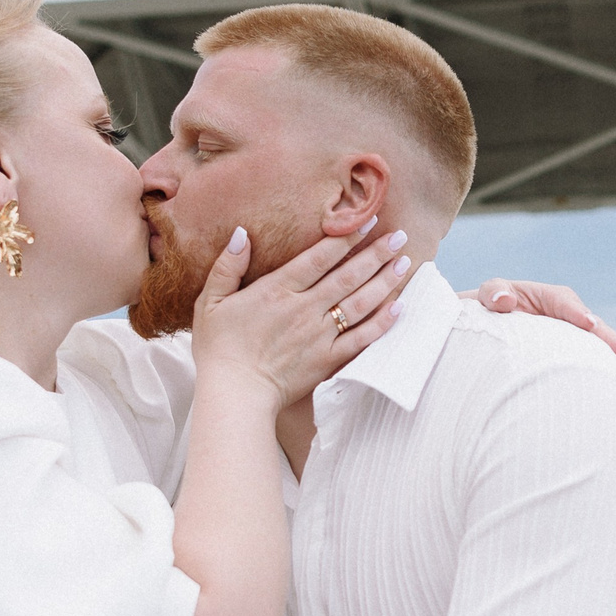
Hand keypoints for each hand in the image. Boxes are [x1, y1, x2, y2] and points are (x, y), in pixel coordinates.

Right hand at [190, 221, 408, 404]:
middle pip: (347, 275)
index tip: (368, 221)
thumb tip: (242, 233)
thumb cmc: (218, 348)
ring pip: (359, 303)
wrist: (233, 395)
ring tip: (404, 263)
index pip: (319, 257)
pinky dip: (381, 323)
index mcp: (277, 290)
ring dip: (385, 282)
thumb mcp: (210, 301)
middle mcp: (304, 309)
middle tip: (400, 237)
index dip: (345, 237)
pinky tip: (398, 308)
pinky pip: (361, 339)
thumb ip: (228, 266)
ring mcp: (319, 335)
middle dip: (376, 254)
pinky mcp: (327, 361)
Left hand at [469, 280, 615, 389]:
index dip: (576, 313)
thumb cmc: (484, 313)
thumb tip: (502, 299)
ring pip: (600, 349)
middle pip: (592, 328)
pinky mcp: (575, 357)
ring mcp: (574, 338)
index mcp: (546, 298)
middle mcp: (567, 317)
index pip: (563, 302)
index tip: (588, 324)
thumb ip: (493, 293)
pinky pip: (598, 365)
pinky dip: (614, 376)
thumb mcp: (485, 298)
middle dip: (611, 342)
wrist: (485, 335)